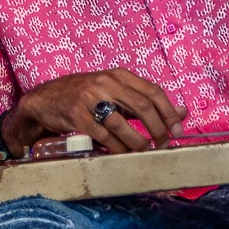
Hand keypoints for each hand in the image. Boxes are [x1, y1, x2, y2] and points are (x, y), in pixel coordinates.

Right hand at [11, 69, 187, 154]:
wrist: (46, 100)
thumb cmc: (86, 97)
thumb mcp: (115, 92)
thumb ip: (145, 101)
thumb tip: (182, 113)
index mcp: (119, 75)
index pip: (153, 91)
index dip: (169, 112)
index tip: (178, 129)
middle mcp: (106, 83)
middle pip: (142, 107)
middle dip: (158, 129)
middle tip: (163, 144)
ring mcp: (90, 99)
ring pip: (123, 125)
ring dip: (138, 143)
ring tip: (143, 151)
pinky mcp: (77, 116)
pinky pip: (104, 136)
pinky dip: (117, 148)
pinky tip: (123, 152)